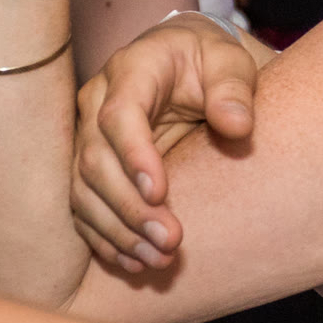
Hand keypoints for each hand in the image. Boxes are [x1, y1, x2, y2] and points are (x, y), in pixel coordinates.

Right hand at [72, 16, 267, 271]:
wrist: (185, 59)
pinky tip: (134, 262)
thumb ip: (234, 91)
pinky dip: (106, 237)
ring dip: (118, 231)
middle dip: (130, 207)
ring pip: (85, 191)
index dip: (134, 156)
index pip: (119, 116)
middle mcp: (97, 104)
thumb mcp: (230, 62)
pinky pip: (85, 207)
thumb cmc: (210, 60)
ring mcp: (88, 136)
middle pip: (97, 161)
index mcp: (131, 72)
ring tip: (157, 260)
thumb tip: (238, 126)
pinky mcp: (90, 166)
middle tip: (170, 241)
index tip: (161, 193)